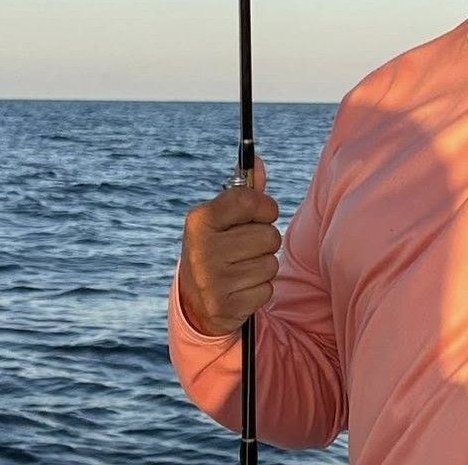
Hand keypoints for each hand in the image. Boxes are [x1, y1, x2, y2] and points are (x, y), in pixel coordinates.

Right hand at [178, 157, 281, 335]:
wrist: (196, 303)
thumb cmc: (217, 248)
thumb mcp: (222, 219)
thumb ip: (244, 192)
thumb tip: (259, 162)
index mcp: (199, 220)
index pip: (249, 199)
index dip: (265, 207)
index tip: (261, 214)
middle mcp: (201, 248)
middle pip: (270, 235)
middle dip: (265, 241)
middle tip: (246, 248)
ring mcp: (211, 280)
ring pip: (271, 263)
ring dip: (263, 266)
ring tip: (241, 268)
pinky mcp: (224, 306)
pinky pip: (267, 289)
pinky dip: (259, 289)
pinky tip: (240, 288)